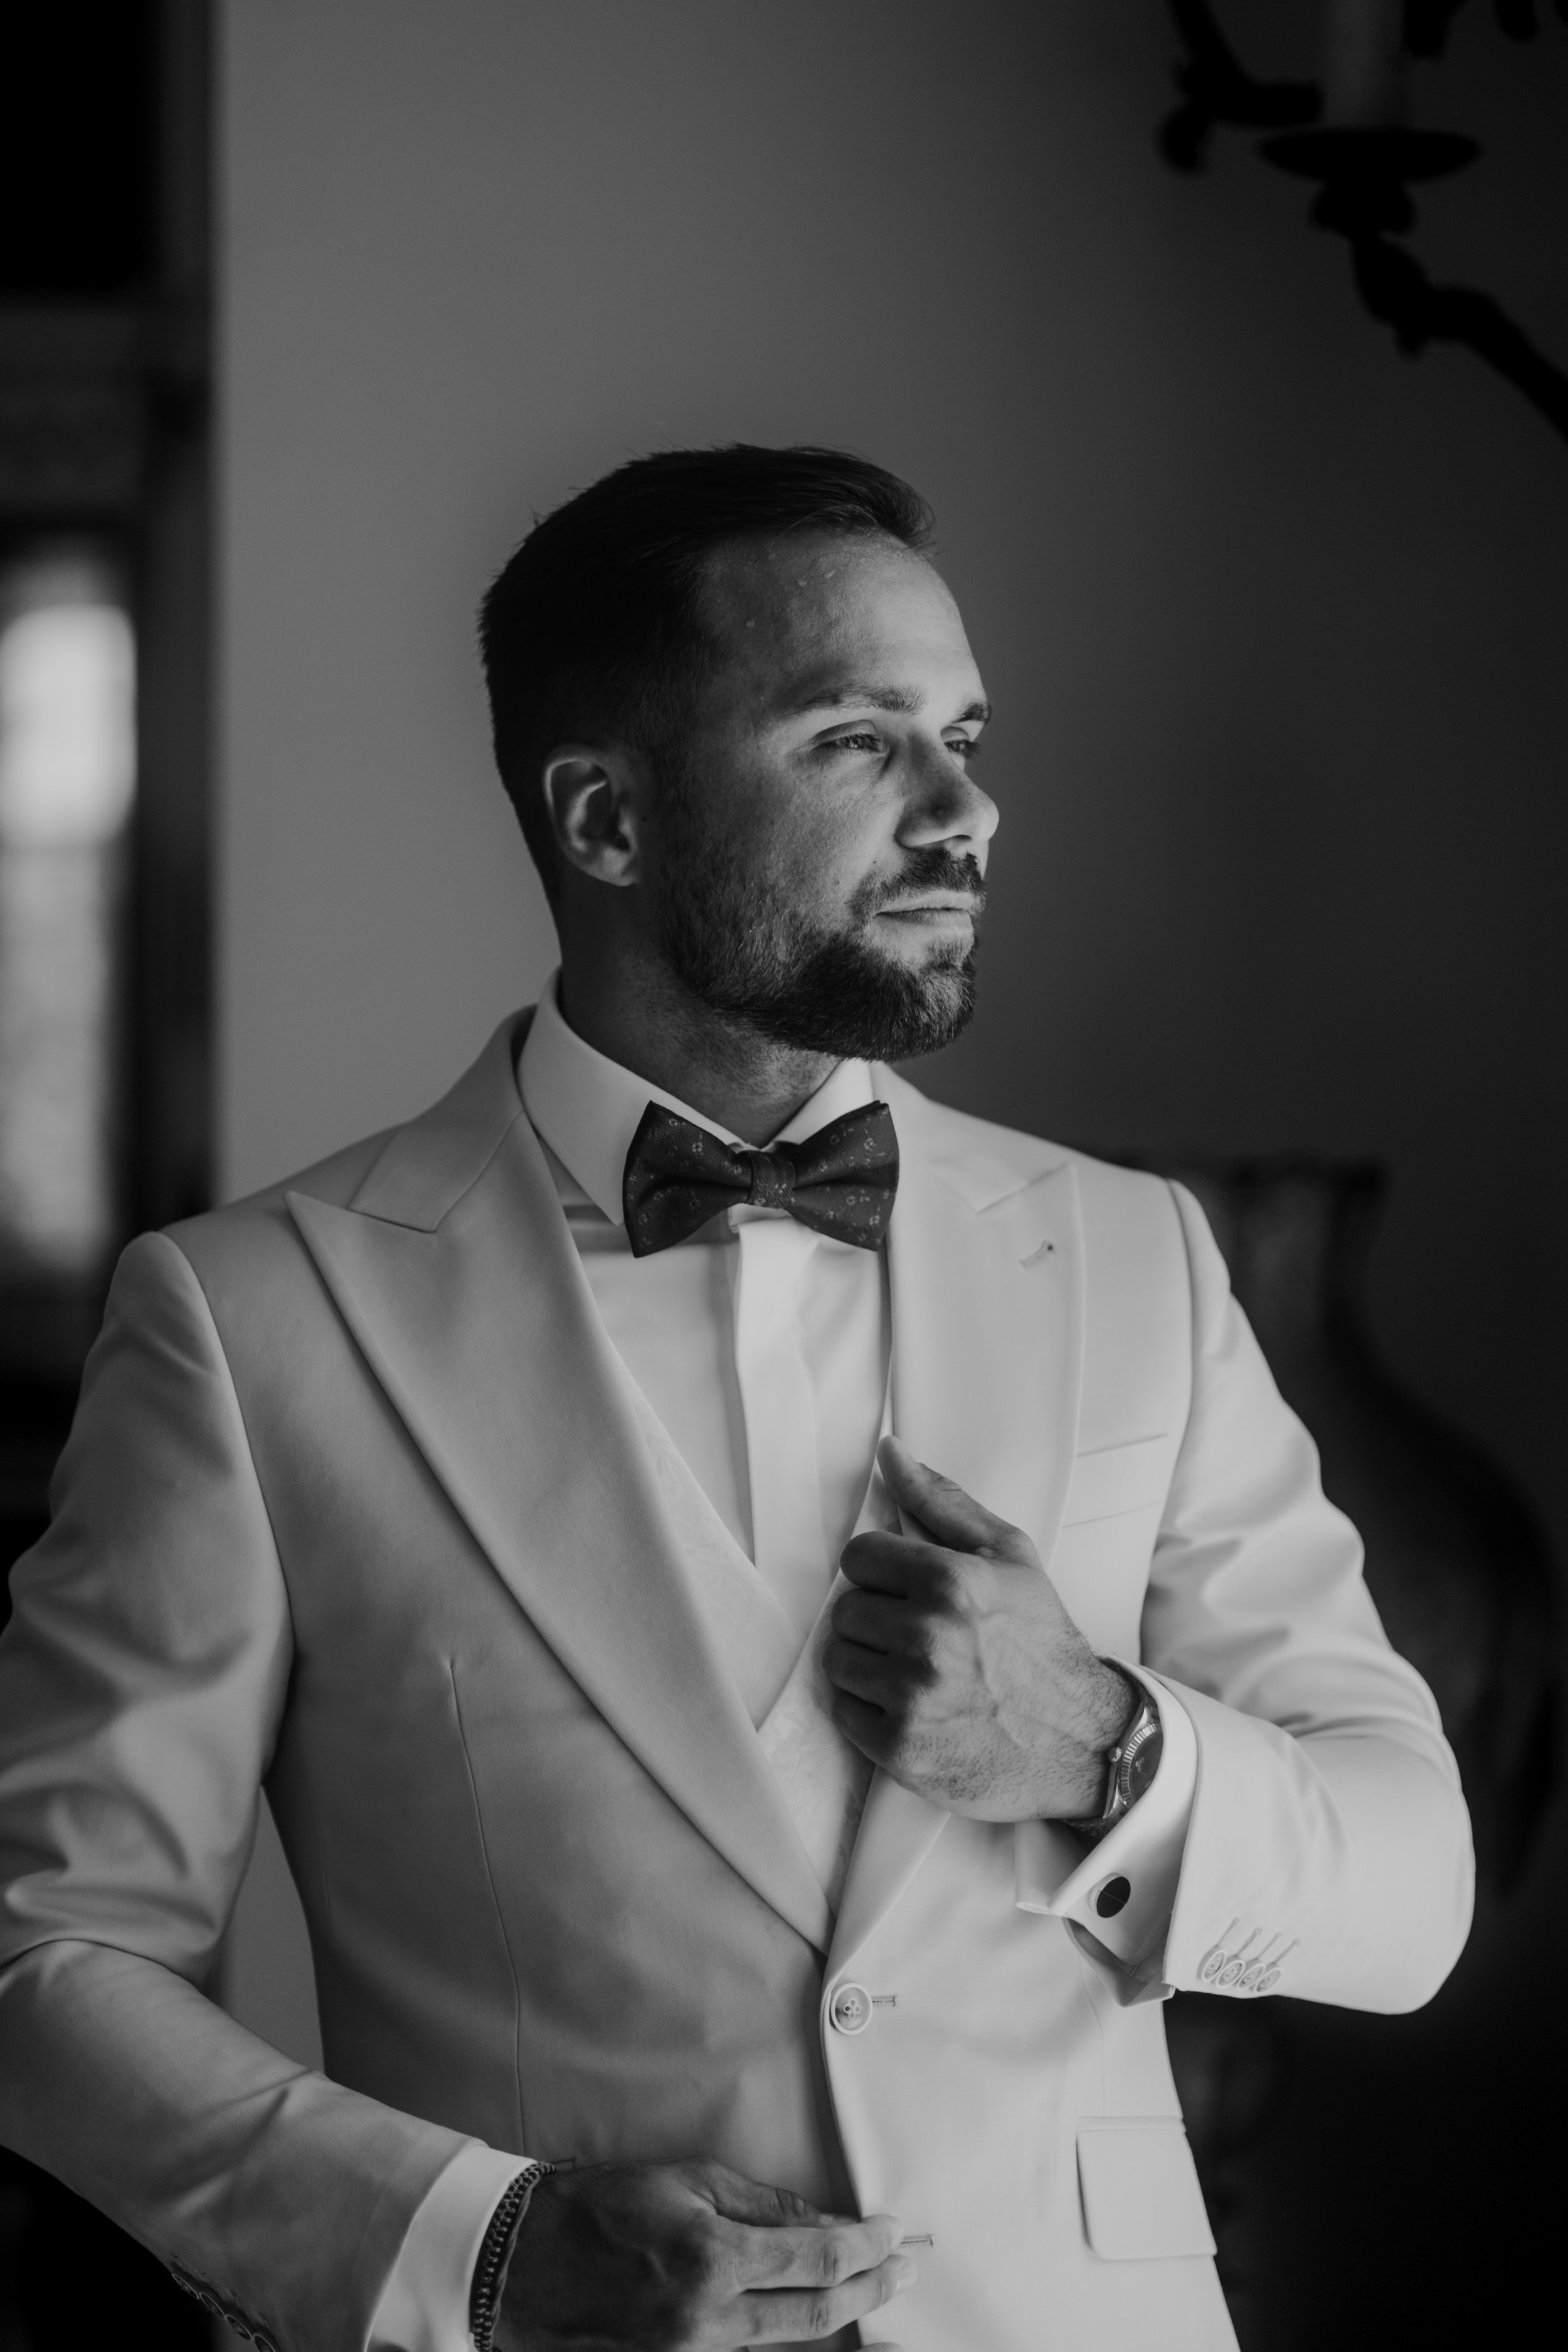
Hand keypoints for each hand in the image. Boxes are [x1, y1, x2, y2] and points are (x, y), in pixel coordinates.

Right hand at [495, 2158, 909, 2349]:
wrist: (522, 2264)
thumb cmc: (602, 2207)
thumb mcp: (688, 2181)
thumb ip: (764, 2207)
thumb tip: (829, 2224)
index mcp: (711, 2259)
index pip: (817, 2260)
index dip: (867, 2249)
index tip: (895, 2235)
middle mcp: (707, 2321)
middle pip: (816, 2316)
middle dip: (870, 2290)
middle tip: (905, 2269)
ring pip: (785, 2343)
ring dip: (834, 2316)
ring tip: (869, 2291)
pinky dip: (781, 2335)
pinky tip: (807, 2314)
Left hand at [824, 1436, 1133, 1821]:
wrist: (1082, 1740)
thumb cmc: (1042, 1642)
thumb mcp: (1008, 1557)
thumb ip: (942, 1502)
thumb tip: (890, 1453)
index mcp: (951, 1582)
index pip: (858, 1556)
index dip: (881, 1571)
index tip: (906, 1588)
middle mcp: (927, 1638)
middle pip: (845, 1609)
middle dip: (876, 1617)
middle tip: (917, 1634)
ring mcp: (912, 1698)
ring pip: (838, 1659)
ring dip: (867, 1663)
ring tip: (914, 1670)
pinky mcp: (900, 1749)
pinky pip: (844, 1711)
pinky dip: (869, 1709)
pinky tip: (911, 1706)